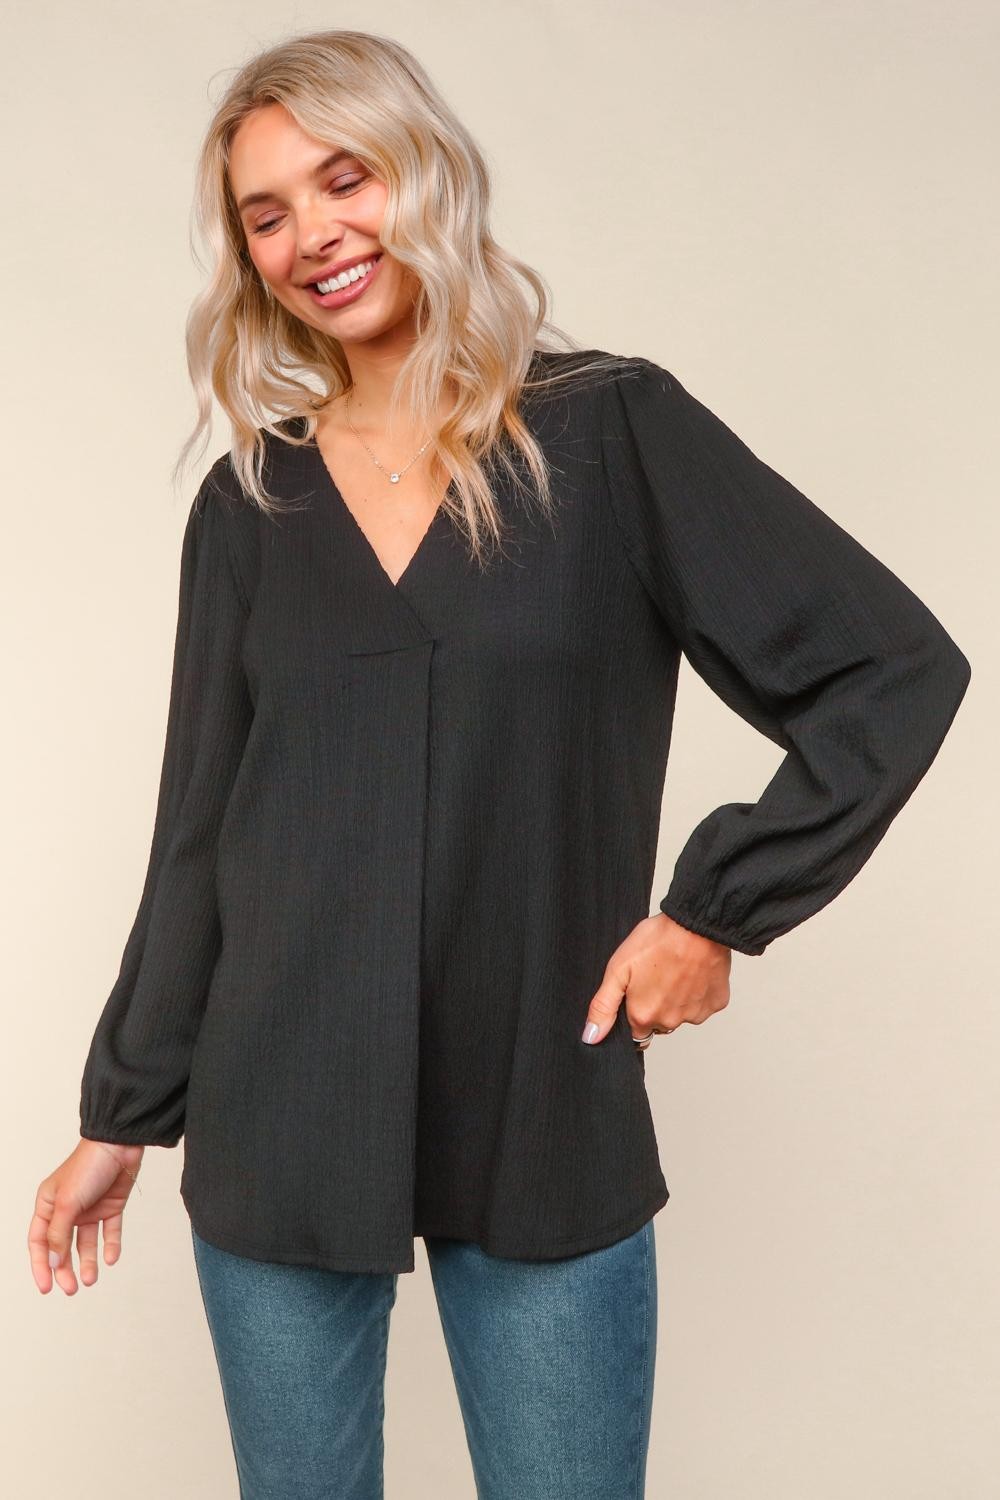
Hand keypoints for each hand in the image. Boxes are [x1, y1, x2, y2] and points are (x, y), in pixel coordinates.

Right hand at [28, 1139, 144, 1294]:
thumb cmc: (88, 1166)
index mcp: (48, 1205)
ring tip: (91, 1279)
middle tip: (71, 1289)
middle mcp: (67, 1209)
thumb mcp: (68, 1202)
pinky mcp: (111, 1207)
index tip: (46, 1287)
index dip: (41, 1265)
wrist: (120, 1145)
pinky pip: (109, 1232)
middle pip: (62, 1247)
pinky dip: (110, 1246)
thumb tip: (52, 1263)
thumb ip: (59, 1234)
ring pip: (85, 1243)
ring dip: (87, 1262)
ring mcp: (90, 1208)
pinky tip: (111, 1258)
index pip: (40, 1242)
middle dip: (65, 1269)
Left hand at [581, 912, 731, 1043]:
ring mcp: (695, 1014)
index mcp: (643, 1016)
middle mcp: (670, 1022)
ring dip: (676, 999)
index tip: (637, 990)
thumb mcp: (618, 969)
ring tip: (675, 969)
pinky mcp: (715, 1004)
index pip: (633, 1030)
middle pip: (657, 1023)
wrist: (697, 925)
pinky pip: (702, 1004)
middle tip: (655, 975)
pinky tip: (693, 971)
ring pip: (680, 1014)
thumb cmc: (658, 941)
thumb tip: (591, 1036)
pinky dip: (698, 992)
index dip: (633, 1010)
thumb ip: (603, 1006)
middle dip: (654, 1005)